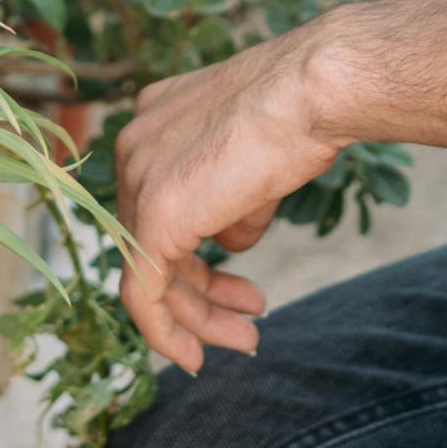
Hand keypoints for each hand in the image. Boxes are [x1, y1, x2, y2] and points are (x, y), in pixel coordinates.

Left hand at [110, 27, 348, 371]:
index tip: (233, 291)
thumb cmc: (301, 112)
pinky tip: (194, 357)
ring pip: (148, 272)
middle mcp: (134, 146)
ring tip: (247, 341)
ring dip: (198, 317)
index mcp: (153, 124)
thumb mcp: (256, 164)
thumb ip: (233, 205)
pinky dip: (165, 332)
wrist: (313, 91)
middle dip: (200, 292)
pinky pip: (142, 292)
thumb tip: (231, 244)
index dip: (193, 255)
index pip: (160, 207)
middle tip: (247, 324)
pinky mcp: (154, 218)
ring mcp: (138, 180)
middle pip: (153, 240)